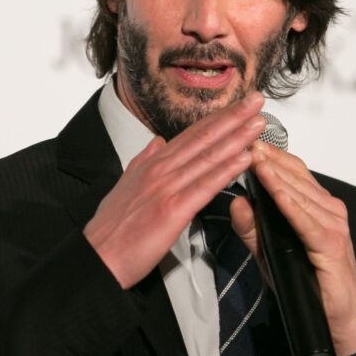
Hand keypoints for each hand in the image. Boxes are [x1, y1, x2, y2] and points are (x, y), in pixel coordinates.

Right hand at [84, 92, 264, 289]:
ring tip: (258, 123)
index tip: (237, 106)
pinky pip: (205, 186)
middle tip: (256, 100)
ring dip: (236, 138)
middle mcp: (160, 170)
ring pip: (207, 157)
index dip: (216, 118)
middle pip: (202, 138)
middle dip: (232, 118)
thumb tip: (157, 143)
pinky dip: (226, 171)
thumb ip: (144, 162)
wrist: (98, 255)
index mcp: (151, 164)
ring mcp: (166, 188)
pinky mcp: (172, 210)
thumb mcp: (125, 185)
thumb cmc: (111, 228)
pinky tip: (244, 159)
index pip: (190, 135)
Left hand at [229, 142, 355, 355]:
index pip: (290, 171)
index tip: (243, 137)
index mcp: (315, 206)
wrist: (333, 319)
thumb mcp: (267, 252)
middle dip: (268, 157)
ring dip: (276, 176)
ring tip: (254, 158)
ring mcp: (333, 225)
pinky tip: (274, 193)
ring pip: (300, 194)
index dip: (268, 153)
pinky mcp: (332, 245)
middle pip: (295, 176)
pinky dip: (290, 206)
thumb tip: (236, 201)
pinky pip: (307, 221)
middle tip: (244, 137)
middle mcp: (328, 210)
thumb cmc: (304, 283)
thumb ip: (251, 228)